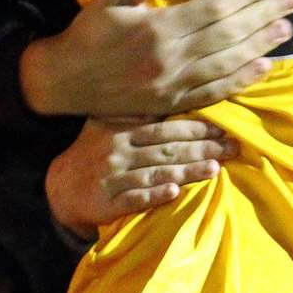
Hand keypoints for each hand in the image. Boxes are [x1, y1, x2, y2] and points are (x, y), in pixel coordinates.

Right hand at [20, 0, 292, 117]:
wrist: (62, 81)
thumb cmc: (90, 30)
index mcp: (157, 28)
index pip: (216, 8)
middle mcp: (169, 59)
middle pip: (229, 34)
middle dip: (266, 15)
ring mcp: (172, 86)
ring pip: (228, 64)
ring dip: (261, 45)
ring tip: (287, 29)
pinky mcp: (171, 104)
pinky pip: (214, 93)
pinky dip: (242, 80)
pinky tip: (264, 67)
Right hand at [46, 117, 236, 240]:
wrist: (60, 187)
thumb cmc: (92, 151)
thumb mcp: (107, 123)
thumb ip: (134, 111)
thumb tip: (168, 89)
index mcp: (123, 131)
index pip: (165, 127)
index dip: (195, 128)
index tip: (223, 128)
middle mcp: (119, 151)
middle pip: (166, 149)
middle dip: (202, 148)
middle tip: (232, 147)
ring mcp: (113, 178)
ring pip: (156, 173)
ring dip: (187, 171)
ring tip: (215, 169)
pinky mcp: (107, 203)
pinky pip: (134, 199)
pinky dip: (154, 195)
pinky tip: (174, 192)